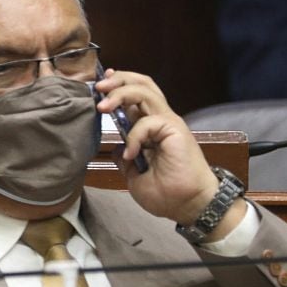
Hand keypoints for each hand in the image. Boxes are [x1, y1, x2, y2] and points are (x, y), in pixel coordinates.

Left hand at [94, 69, 224, 226]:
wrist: (189, 206)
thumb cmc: (168, 193)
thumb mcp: (134, 175)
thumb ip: (126, 158)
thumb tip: (117, 148)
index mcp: (151, 128)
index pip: (136, 95)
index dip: (118, 85)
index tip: (99, 85)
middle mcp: (160, 119)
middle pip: (142, 84)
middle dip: (118, 80)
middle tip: (98, 87)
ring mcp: (169, 123)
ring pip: (145, 92)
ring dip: (120, 94)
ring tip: (103, 105)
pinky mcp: (175, 130)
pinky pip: (148, 121)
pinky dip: (134, 135)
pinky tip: (131, 154)